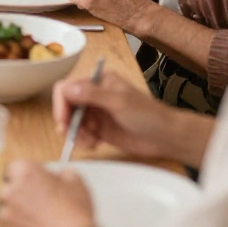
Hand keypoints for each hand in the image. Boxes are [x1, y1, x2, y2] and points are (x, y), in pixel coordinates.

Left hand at [0, 160, 95, 226]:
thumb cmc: (74, 212)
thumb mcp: (75, 181)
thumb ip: (62, 173)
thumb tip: (62, 175)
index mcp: (24, 171)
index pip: (14, 166)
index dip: (25, 173)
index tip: (32, 179)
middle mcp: (11, 189)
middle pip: (7, 185)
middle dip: (17, 190)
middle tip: (34, 197)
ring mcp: (7, 212)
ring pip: (7, 206)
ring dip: (17, 209)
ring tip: (36, 214)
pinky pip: (10, 225)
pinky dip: (19, 226)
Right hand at [53, 70, 176, 158]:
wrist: (167, 137)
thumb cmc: (148, 115)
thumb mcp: (120, 102)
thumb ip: (93, 95)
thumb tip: (67, 89)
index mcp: (98, 82)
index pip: (67, 88)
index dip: (60, 104)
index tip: (63, 122)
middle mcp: (94, 95)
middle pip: (66, 106)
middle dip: (67, 121)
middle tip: (71, 136)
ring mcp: (96, 113)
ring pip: (71, 122)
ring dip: (75, 133)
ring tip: (89, 142)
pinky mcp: (99, 130)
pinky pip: (81, 134)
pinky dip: (82, 140)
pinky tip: (94, 144)